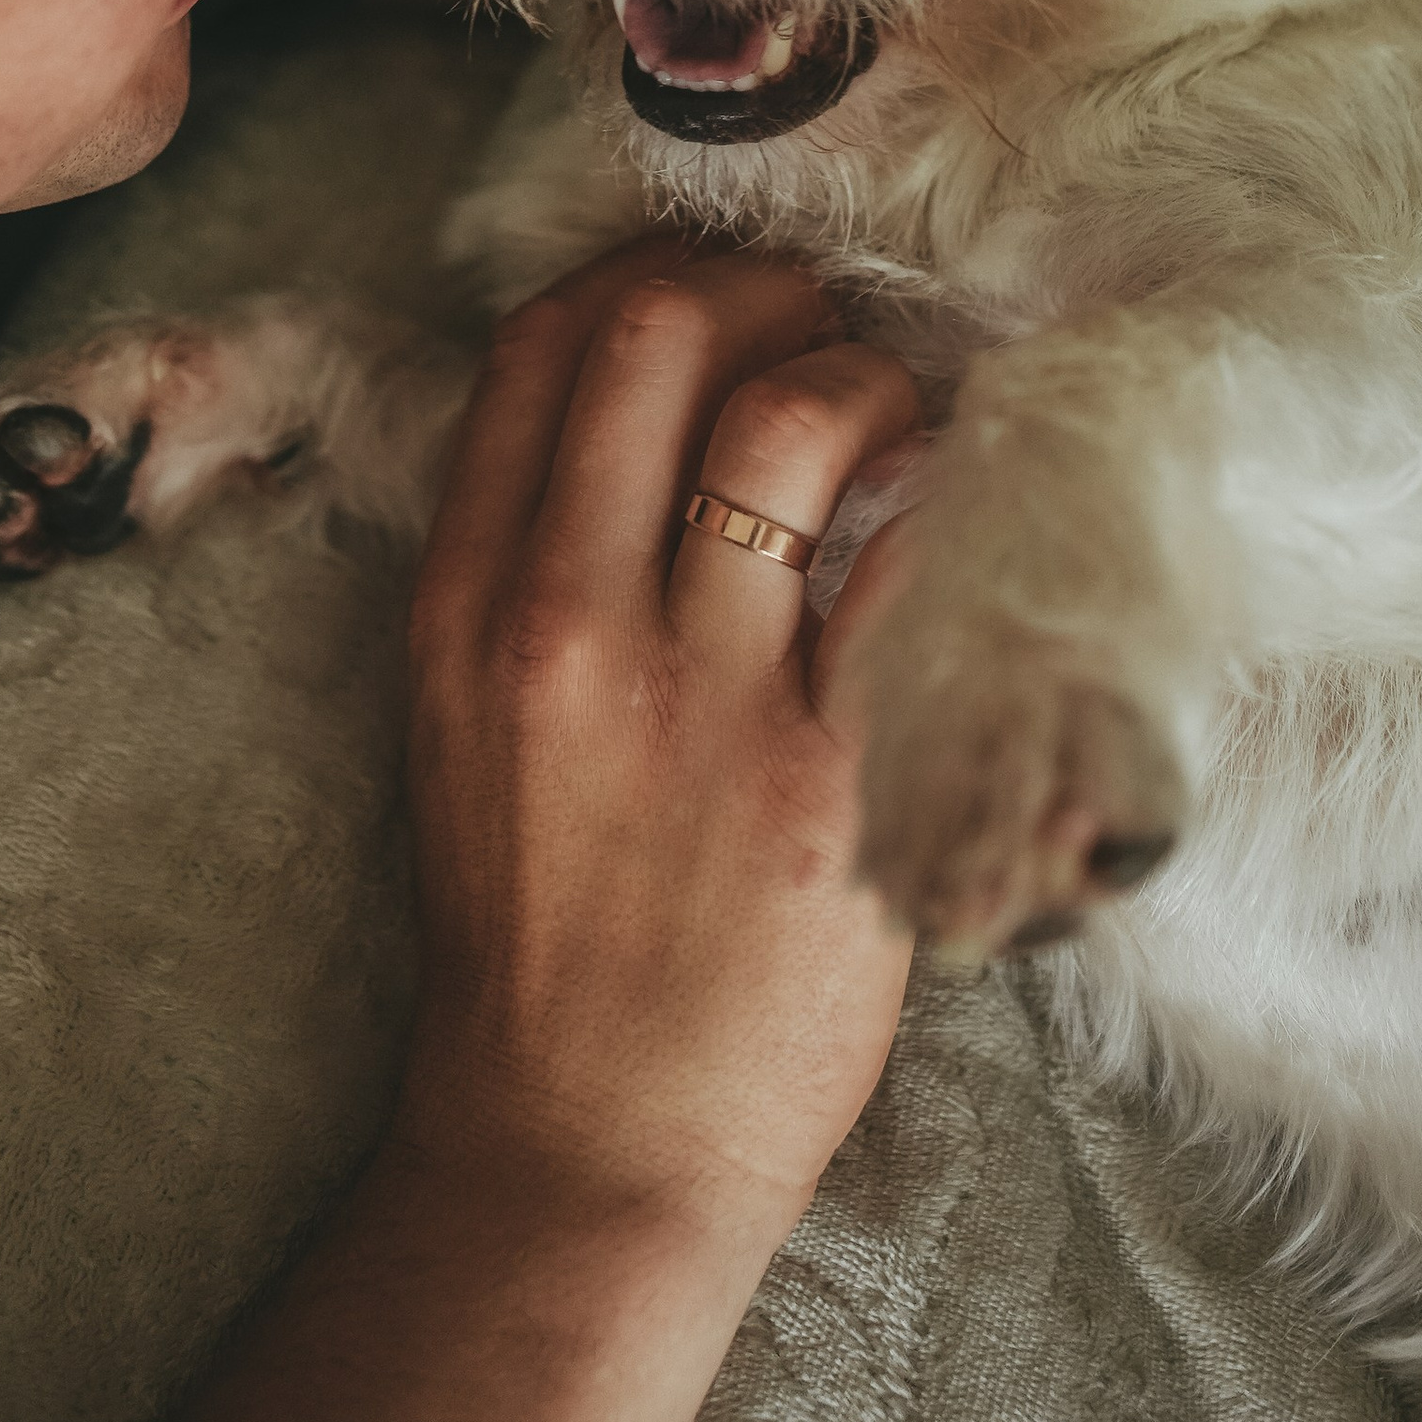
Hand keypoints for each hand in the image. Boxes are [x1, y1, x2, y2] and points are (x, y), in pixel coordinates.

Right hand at [393, 245, 921, 1265]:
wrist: (583, 1140)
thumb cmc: (536, 928)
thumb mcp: (460, 721)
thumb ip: (522, 564)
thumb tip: (633, 417)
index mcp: (467, 606)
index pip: (537, 351)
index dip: (638, 282)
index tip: (708, 296)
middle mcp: (569, 625)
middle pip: (655, 339)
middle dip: (757, 292)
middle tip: (818, 322)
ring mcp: (705, 701)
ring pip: (792, 422)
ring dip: (863, 375)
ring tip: (896, 409)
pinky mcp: (834, 781)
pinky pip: (910, 571)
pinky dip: (945, 502)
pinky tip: (960, 507)